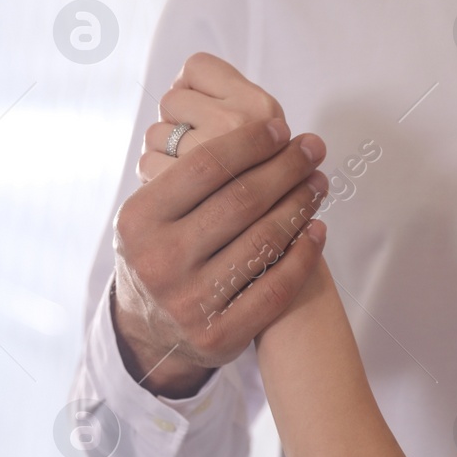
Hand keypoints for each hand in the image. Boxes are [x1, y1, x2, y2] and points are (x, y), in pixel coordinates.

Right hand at [111, 102, 328, 397]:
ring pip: (264, 241)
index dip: (250, 142)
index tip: (281, 128)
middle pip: (241, 200)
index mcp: (138, 220)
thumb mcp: (151, 212)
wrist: (150, 332)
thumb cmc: (161, 251)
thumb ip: (185, 174)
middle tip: (313, 148)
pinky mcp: (219, 335)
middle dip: (285, 168)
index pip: (205, 166)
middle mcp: (160, 261)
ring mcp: (189, 302)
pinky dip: (303, 255)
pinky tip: (316, 229)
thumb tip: (249, 121)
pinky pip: (276, 288)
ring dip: (301, 205)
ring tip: (318, 183)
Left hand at [137, 52, 282, 182]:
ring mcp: (209, 156)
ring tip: (189, 173)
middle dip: (176, 121)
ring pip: (156, 134)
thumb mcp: (264, 142)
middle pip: (171, 100)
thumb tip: (181, 83)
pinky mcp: (180, 193)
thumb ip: (227, 109)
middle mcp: (237, 125)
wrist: (265, 256)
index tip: (198, 108)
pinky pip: (149, 165)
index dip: (190, 87)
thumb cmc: (262, 192)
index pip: (196, 67)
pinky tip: (179, 195)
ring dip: (164, 153)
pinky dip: (156, 178)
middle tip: (192, 141)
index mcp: (260, 106)